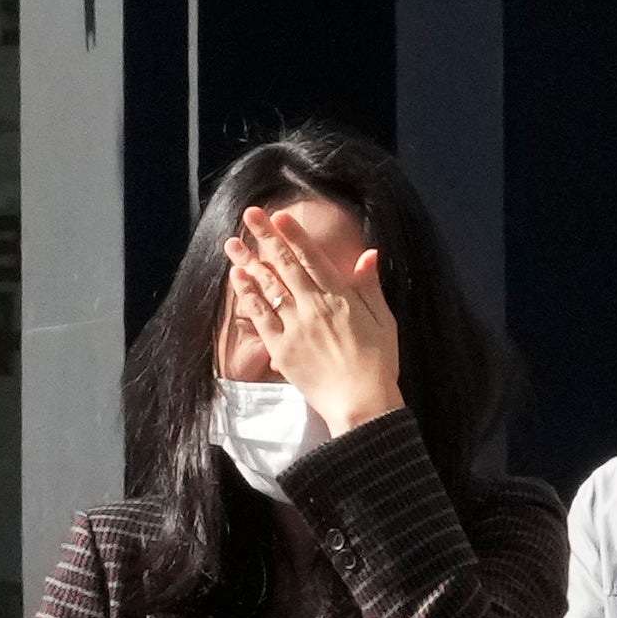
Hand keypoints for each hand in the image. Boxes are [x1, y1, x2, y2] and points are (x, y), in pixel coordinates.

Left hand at [232, 209, 403, 437]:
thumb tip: (368, 254)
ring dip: (249, 262)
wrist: (361, 403)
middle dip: (267, 237)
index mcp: (340, 297)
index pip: (313, 258)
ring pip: (268, 286)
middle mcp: (314, 306)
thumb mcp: (384, 320)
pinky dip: (248, 295)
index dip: (295, 235)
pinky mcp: (281, 348)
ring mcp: (295, 326)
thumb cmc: (378, 363)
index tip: (279, 216)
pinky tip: (237, 278)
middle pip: (286, 265)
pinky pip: (260, 316)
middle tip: (250, 214)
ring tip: (232, 243)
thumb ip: (371, 286)